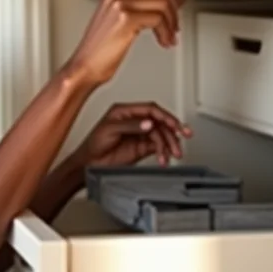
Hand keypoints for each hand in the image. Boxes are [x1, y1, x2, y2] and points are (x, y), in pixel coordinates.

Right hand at [69, 0, 206, 87]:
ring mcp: (121, 3)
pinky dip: (166, 32)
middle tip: (177, 23)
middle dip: (176, 7)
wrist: (86, 65)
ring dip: (172, 22)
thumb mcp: (123, 19)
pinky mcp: (126, 18)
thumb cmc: (102, 47)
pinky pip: (159, 18)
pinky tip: (164, 40)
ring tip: (169, 35)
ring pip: (164, 2)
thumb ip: (146, 3)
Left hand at [74, 101, 192, 167]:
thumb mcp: (110, 129)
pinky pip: (158, 146)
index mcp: (125, 111)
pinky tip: (164, 158)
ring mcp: (139, 133)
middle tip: (182, 136)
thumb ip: (130, 125)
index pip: (150, 109)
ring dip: (169, 143)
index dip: (164, 115)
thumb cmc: (93, 143)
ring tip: (173, 153)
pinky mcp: (142, 147)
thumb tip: (148, 123)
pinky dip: (164, 152)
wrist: (90, 162)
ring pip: (161, 135)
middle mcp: (134, 121)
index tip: (173, 123)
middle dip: (172, 129)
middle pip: (159, 121)